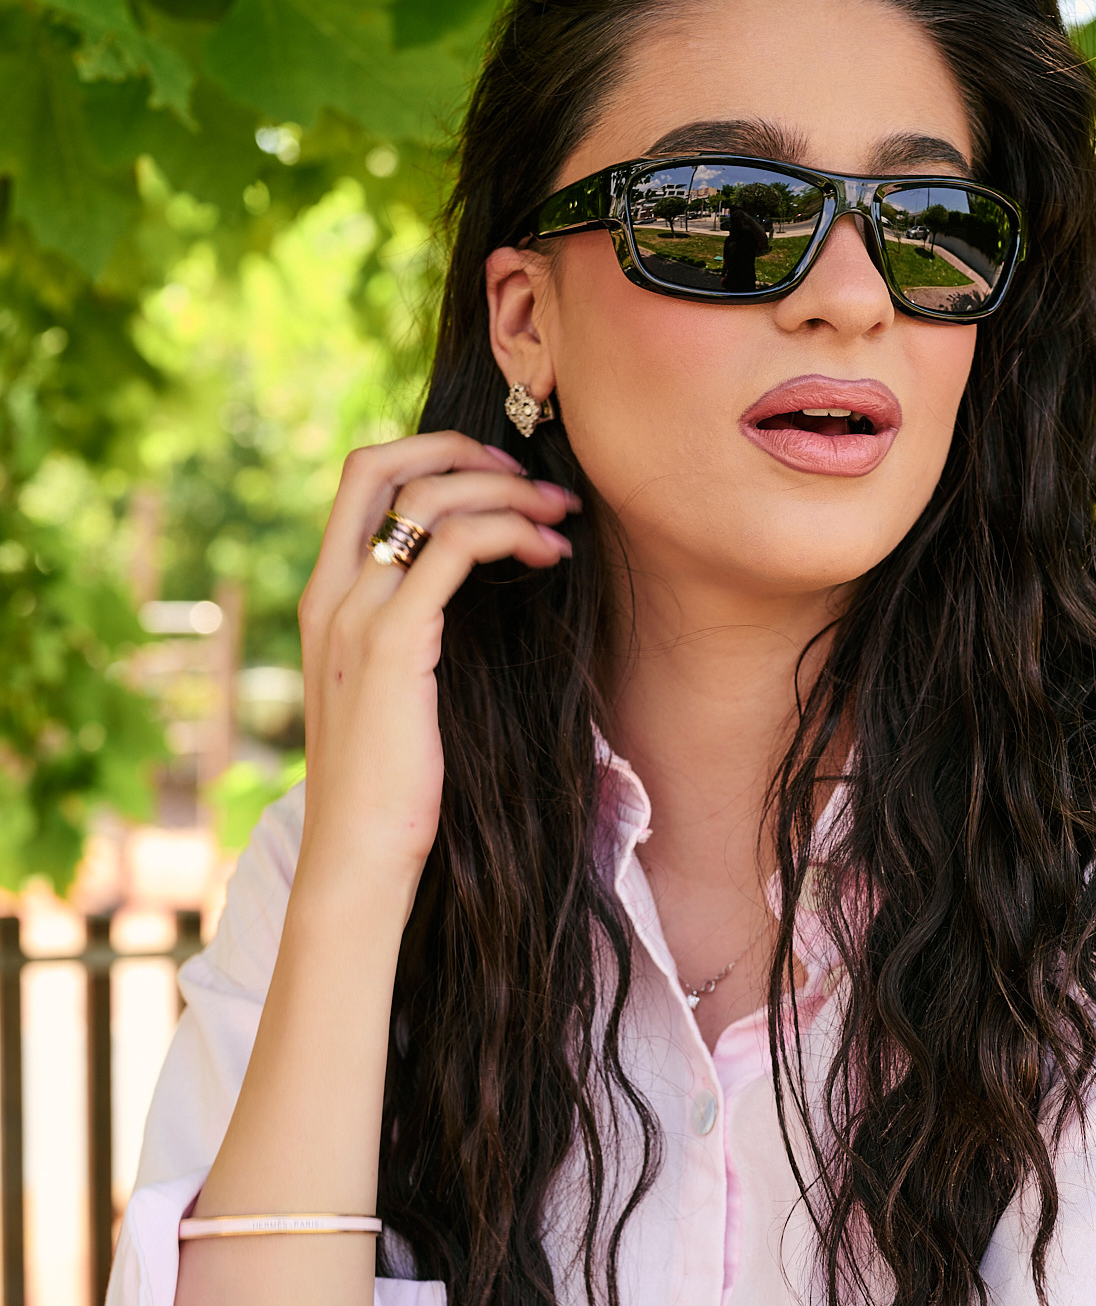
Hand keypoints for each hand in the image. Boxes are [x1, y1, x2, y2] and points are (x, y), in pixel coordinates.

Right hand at [295, 431, 577, 899]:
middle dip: (465, 450)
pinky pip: (454, 548)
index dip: (433, 455)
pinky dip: (510, 531)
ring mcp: (355, 616)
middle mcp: (331, 594)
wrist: (357, 855)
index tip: (500, 480)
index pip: (363, 478)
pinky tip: (551, 554)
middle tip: (534, 482)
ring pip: (429, 499)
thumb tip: (468, 596)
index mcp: (324, 598)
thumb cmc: (389, 786)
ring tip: (561, 515)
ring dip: (507, 491)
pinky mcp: (393, 644)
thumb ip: (411, 634)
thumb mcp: (393, 694)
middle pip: (381, 463)